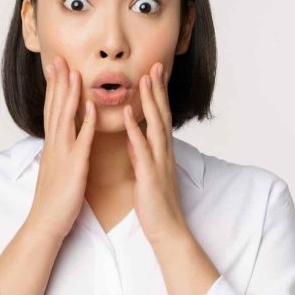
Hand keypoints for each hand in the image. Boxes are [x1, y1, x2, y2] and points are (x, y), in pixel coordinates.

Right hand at [26, 55, 95, 240]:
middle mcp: (54, 146)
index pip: (51, 110)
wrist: (46, 223)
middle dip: (58, 83)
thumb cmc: (54, 200)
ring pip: (65, 118)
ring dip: (70, 94)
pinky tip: (90, 106)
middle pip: (55, 108)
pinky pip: (81, 140)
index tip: (55, 68)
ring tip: (74, 73)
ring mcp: (63, 154)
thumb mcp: (56, 170)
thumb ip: (59, 153)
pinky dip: (85, 122)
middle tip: (59, 59)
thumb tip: (61, 141)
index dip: (53, 88)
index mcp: (52, 146)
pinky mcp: (74, 166)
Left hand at [123, 62, 188, 246]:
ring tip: (144, 79)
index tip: (154, 74)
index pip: (161, 117)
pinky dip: (135, 127)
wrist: (166, 230)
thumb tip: (133, 141)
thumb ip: (140, 155)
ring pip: (156, 124)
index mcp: (161, 152)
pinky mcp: (150, 173)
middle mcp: (163, 152)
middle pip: (162, 113)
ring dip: (149, 101)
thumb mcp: (146, 174)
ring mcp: (158, 161)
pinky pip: (141, 146)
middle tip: (156, 64)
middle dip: (158, 89)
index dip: (157, 95)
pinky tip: (128, 112)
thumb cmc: (155, 205)